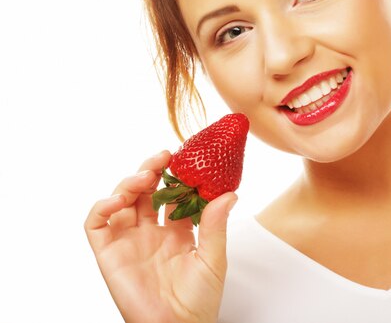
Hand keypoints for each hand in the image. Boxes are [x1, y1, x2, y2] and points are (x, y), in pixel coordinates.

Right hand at [84, 151, 236, 322]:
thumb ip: (215, 225)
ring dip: (129, 183)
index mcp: (177, 232)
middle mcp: (151, 233)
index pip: (173, 196)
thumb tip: (229, 192)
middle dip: (152, 170)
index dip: (177, 177)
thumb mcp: (213, 258)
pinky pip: (96, 225)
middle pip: (145, 192)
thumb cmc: (199, 300)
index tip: (187, 159)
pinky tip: (119, 199)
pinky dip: (102, 206)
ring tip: (146, 176)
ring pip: (121, 201)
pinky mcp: (108, 254)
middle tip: (164, 156)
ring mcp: (129, 242)